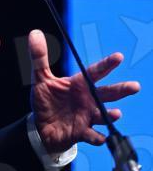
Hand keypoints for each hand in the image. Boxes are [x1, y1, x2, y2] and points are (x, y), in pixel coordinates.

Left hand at [28, 29, 141, 152]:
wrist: (41, 127)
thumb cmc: (45, 100)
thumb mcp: (40, 78)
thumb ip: (39, 57)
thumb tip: (35, 33)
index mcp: (78, 84)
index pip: (94, 72)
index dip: (106, 64)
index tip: (119, 56)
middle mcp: (87, 99)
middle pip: (108, 93)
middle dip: (122, 90)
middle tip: (135, 86)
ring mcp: (87, 116)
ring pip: (104, 115)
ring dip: (111, 115)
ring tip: (116, 113)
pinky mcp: (82, 132)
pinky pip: (93, 135)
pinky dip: (98, 137)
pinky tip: (101, 137)